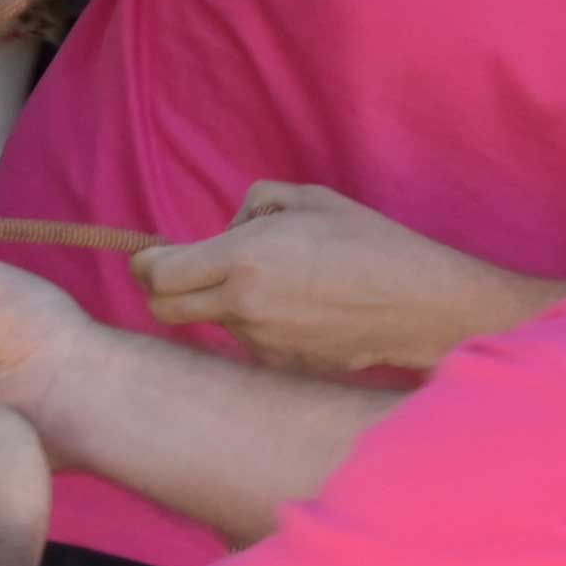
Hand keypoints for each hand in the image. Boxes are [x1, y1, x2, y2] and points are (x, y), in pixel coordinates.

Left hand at [128, 180, 527, 374]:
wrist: (420, 304)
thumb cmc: (368, 242)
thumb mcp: (307, 200)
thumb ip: (252, 207)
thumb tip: (224, 233)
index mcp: (243, 260)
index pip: (157, 273)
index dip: (145, 262)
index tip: (153, 254)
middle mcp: (244, 307)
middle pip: (163, 309)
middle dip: (164, 288)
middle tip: (187, 269)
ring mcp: (261, 343)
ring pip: (208, 325)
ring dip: (217, 304)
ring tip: (270, 284)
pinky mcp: (281, 365)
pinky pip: (246, 343)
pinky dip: (252, 326)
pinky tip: (293, 310)